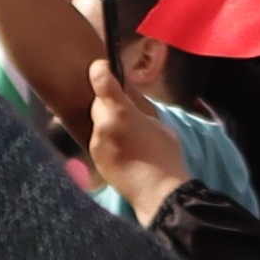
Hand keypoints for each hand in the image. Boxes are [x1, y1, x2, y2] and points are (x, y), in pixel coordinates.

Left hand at [77, 52, 192, 218]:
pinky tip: (124, 149)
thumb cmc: (164, 154)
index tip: (104, 67)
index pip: (100, 79)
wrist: (158, 193)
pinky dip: (107, 138)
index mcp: (120, 112)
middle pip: (98, 102)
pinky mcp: (94, 159)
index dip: (101, 70)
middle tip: (127, 111)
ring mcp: (95, 143)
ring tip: (128, 134)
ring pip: (97, 121)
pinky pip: (98, 139)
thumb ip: (139, 106)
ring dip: (108, 121)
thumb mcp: (157, 122)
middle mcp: (102, 125)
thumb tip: (128, 93)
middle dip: (109, 102)